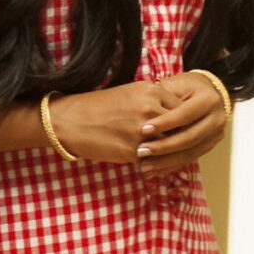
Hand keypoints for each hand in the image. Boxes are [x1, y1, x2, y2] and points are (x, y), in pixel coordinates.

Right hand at [44, 82, 175, 164]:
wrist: (69, 121)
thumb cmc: (98, 107)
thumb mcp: (129, 94)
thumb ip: (155, 102)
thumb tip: (179, 117)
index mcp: (151, 90)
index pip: (183, 109)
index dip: (182, 122)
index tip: (178, 129)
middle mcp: (150, 108)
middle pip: (181, 128)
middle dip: (178, 138)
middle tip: (176, 146)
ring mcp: (143, 130)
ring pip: (170, 146)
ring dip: (168, 153)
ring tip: (162, 155)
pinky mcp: (134, 150)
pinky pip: (155, 160)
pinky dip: (153, 162)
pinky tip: (146, 162)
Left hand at [135, 71, 231, 173]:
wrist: (205, 92)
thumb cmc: (182, 87)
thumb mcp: (174, 86)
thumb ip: (162, 99)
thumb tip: (143, 116)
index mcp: (209, 100)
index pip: (184, 115)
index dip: (164, 123)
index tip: (143, 129)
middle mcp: (217, 119)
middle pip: (189, 137)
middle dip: (164, 146)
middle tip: (141, 151)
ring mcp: (216, 135)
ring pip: (190, 153)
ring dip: (166, 162)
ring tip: (144, 167)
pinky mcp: (210, 145)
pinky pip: (190, 158)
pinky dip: (172, 166)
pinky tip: (155, 171)